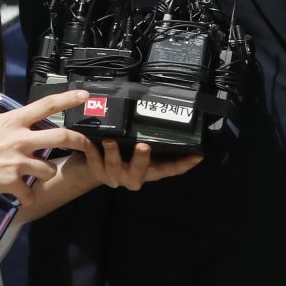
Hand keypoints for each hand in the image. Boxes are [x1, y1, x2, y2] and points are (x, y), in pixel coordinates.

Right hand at [0, 90, 92, 202]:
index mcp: (12, 120)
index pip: (46, 105)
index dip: (68, 99)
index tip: (84, 97)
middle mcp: (20, 139)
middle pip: (62, 138)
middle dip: (80, 142)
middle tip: (87, 144)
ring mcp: (17, 162)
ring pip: (49, 169)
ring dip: (48, 172)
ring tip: (38, 174)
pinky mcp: (11, 183)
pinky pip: (30, 192)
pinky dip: (28, 196)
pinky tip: (22, 196)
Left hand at [67, 138, 203, 191]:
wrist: (88, 169)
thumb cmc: (120, 152)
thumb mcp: (136, 145)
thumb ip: (148, 136)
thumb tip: (161, 109)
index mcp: (149, 170)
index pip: (170, 169)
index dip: (184, 163)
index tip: (197, 154)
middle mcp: (133, 177)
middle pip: (141, 170)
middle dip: (142, 159)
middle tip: (144, 146)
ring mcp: (115, 177)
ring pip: (115, 167)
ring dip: (113, 154)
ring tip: (110, 140)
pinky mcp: (97, 173)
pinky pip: (94, 163)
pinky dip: (92, 152)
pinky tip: (90, 141)